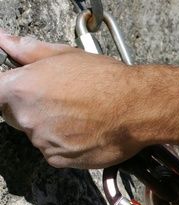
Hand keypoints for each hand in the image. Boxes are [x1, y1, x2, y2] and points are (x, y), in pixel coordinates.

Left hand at [0, 31, 149, 168]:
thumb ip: (29, 51)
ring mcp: (42, 141)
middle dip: (32, 109)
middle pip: (15, 115)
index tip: (27, 92)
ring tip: (82, 116)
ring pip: (38, 135)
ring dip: (53, 128)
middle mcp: (27, 117)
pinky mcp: (60, 159)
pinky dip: (67, 145)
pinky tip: (86, 131)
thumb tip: (7, 42)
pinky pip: (55, 152)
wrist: (137, 108)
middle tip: (63, 101)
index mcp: (20, 88)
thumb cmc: (107, 81)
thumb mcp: (66, 56)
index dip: (12, 93)